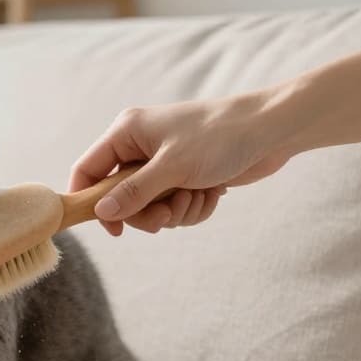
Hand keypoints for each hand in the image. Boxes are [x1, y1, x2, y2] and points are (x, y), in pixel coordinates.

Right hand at [69, 91, 294, 234]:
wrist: (272, 131)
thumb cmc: (220, 137)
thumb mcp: (172, 167)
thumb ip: (134, 192)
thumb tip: (102, 212)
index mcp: (126, 133)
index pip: (88, 170)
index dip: (91, 201)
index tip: (112, 230)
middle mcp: (140, 148)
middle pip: (120, 197)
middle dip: (148, 212)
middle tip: (168, 214)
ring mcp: (163, 163)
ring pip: (150, 207)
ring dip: (177, 211)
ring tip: (199, 194)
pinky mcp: (185, 176)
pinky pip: (175, 207)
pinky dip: (194, 207)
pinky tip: (213, 193)